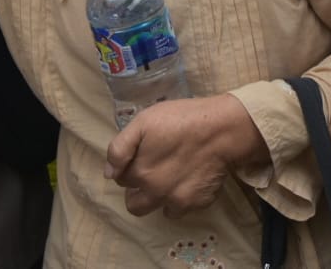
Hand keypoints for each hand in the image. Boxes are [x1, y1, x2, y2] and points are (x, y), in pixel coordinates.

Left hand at [104, 94, 268, 217]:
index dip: (128, 166)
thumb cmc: (181, 119)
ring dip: (156, 198)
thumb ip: (120, 148)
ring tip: (167, 178)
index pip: (120, 178)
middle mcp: (154, 193)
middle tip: (151, 171)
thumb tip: (109, 173)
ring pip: (155, 210)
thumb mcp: (144, 122)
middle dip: (137, 190)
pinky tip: (185, 181)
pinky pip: (179, 210)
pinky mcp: (195, 204)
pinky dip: (178, 200)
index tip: (140, 155)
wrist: (222, 130)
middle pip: (133, 203)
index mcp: (139, 172)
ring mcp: (176, 201)